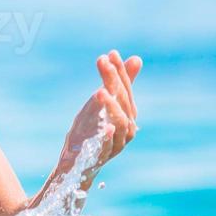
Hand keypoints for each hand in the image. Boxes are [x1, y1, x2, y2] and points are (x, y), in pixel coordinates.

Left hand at [61, 49, 141, 183]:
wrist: (78, 161)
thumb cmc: (92, 130)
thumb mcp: (103, 103)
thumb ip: (119, 84)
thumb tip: (137, 58)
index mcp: (128, 114)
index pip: (125, 89)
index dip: (119, 71)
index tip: (110, 53)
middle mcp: (127, 128)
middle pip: (123, 102)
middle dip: (113, 81)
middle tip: (102, 62)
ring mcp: (116, 143)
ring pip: (120, 123)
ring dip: (111, 106)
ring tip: (101, 91)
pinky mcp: (101, 156)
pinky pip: (107, 146)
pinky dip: (107, 137)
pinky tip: (105, 127)